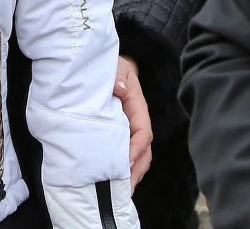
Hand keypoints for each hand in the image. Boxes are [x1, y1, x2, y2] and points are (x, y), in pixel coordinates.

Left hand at [114, 56, 152, 186]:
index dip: (137, 147)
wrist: (105, 61)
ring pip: (137, 151)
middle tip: (126, 186)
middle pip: (143, 147)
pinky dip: (124, 163)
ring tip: (122, 188)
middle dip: (137, 167)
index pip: (143, 130)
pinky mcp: (119, 128)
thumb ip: (118, 76)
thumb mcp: (115, 66)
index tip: (127, 160)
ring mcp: (129, 124)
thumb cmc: (111, 64)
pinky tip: (116, 176)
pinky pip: (125, 148)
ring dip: (132, 170)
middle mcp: (136, 118)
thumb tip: (120, 89)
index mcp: (137, 104)